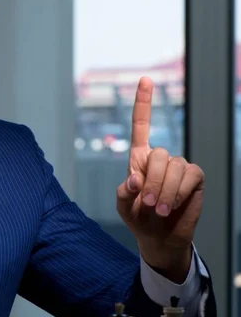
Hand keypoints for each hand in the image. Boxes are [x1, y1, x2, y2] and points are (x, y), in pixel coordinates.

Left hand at [116, 77, 203, 282]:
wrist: (158, 237)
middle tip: (148, 204)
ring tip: (159, 210)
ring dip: (165, 191)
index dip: (143, 103)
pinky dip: (179, 192)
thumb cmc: (138, 217)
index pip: (141, 126)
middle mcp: (160, 158)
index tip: (145, 79)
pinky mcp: (194, 178)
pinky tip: (173, 205)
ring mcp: (179, 167)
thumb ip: (125, 190)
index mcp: (139, 158)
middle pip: (158, 155)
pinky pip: (189, 176)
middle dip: (152, 182)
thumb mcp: (123, 205)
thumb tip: (137, 178)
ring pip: (174, 166)